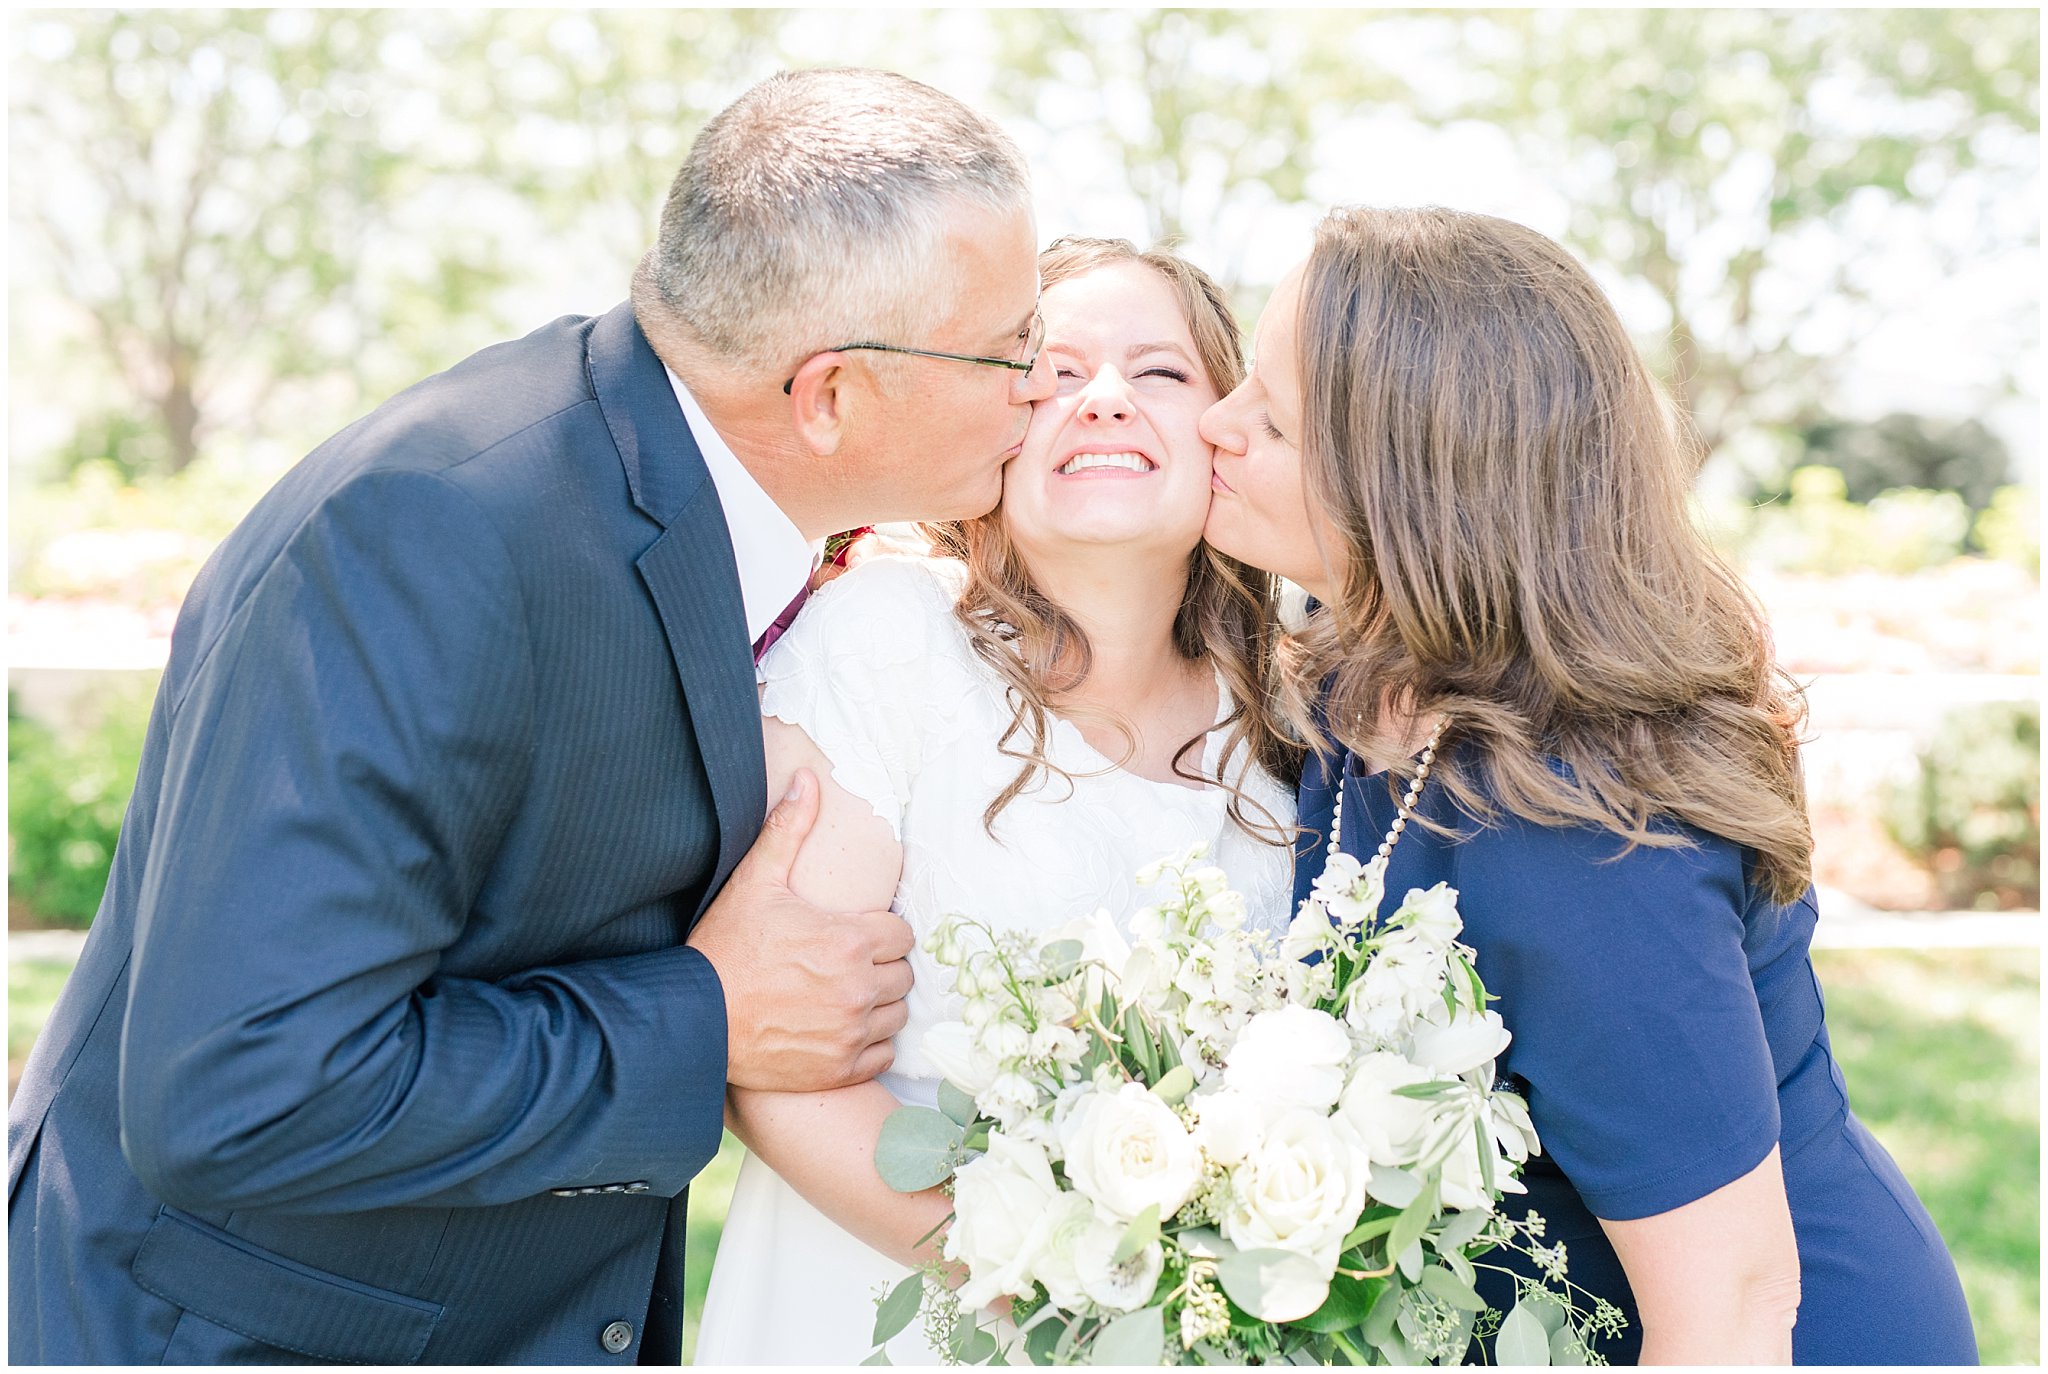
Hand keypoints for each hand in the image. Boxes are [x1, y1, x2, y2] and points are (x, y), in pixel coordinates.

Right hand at [688, 769, 915, 1091]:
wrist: (693, 1020)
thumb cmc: (724, 949)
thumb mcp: (755, 883)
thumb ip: (788, 830)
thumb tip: (808, 779)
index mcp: (851, 940)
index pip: (902, 934)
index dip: (881, 931)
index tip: (857, 934)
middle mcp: (860, 988)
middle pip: (903, 974)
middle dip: (881, 967)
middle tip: (848, 964)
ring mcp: (852, 1032)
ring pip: (896, 1014)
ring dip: (878, 1005)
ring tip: (845, 996)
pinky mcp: (840, 1069)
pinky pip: (881, 1054)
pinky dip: (867, 1045)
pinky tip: (839, 1030)